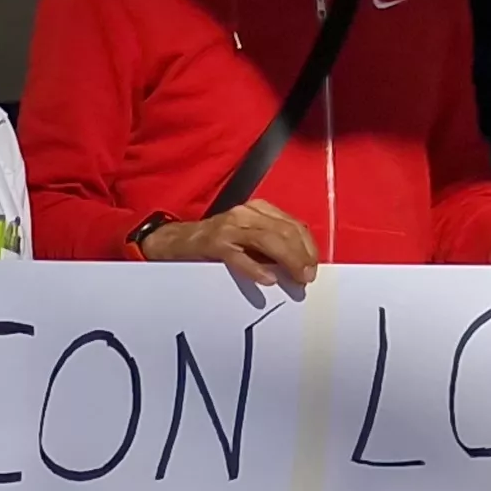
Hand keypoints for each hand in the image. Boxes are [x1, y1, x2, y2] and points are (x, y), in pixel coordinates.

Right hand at [135, 199, 318, 288]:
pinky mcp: (214, 244)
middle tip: (308, 277)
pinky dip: (256, 269)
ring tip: (296, 279)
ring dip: (287, 261)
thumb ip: (271, 244)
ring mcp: (229, 228)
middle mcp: (245, 214)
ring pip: (268, 240)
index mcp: (258, 209)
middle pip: (284, 231)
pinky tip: (268, 280)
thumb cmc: (216, 243)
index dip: (308, 247)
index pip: (293, 225)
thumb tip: (300, 265)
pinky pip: (239, 256)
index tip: (313, 266)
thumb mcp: (247, 236)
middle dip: (301, 256)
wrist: (176, 242)